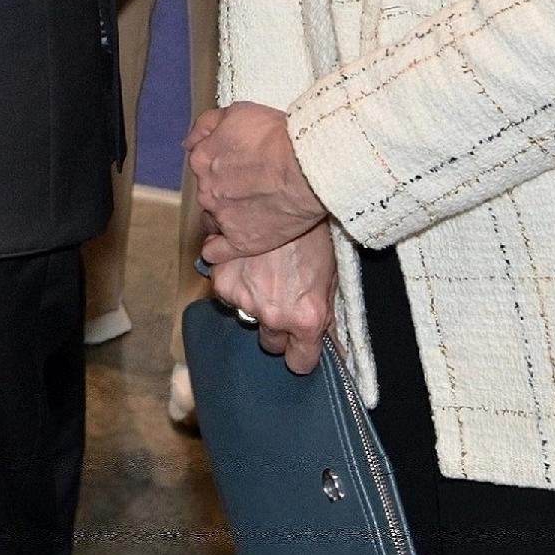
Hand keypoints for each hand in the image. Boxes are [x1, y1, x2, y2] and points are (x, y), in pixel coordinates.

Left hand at [187, 102, 328, 262]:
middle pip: (210, 191)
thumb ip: (206, 125)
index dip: (224, 164)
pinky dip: (216, 250)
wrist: (306, 167)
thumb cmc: (277, 136)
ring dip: (227, 215)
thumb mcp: (237, 112)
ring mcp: (222, 218)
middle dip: (227, 188)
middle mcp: (207, 190)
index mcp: (202, 159)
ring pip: (214, 218)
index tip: (241, 165)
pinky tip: (223, 246)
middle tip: (254, 185)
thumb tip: (189, 142)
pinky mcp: (241, 241)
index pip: (203, 164)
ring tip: (253, 211)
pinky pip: (217, 252)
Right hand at [208, 225, 337, 375]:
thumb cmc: (319, 231)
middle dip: (276, 326)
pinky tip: (246, 260)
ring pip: (243, 316)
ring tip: (264, 271)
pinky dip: (232, 278)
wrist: (294, 191)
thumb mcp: (333, 275)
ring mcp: (244, 298)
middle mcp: (273, 315)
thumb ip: (325, 312)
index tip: (300, 346)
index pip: (298, 363)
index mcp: (306, 319)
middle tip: (282, 298)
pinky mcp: (221, 278)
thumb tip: (326, 338)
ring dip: (252, 300)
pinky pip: (224, 292)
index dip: (300, 353)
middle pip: (269, 343)